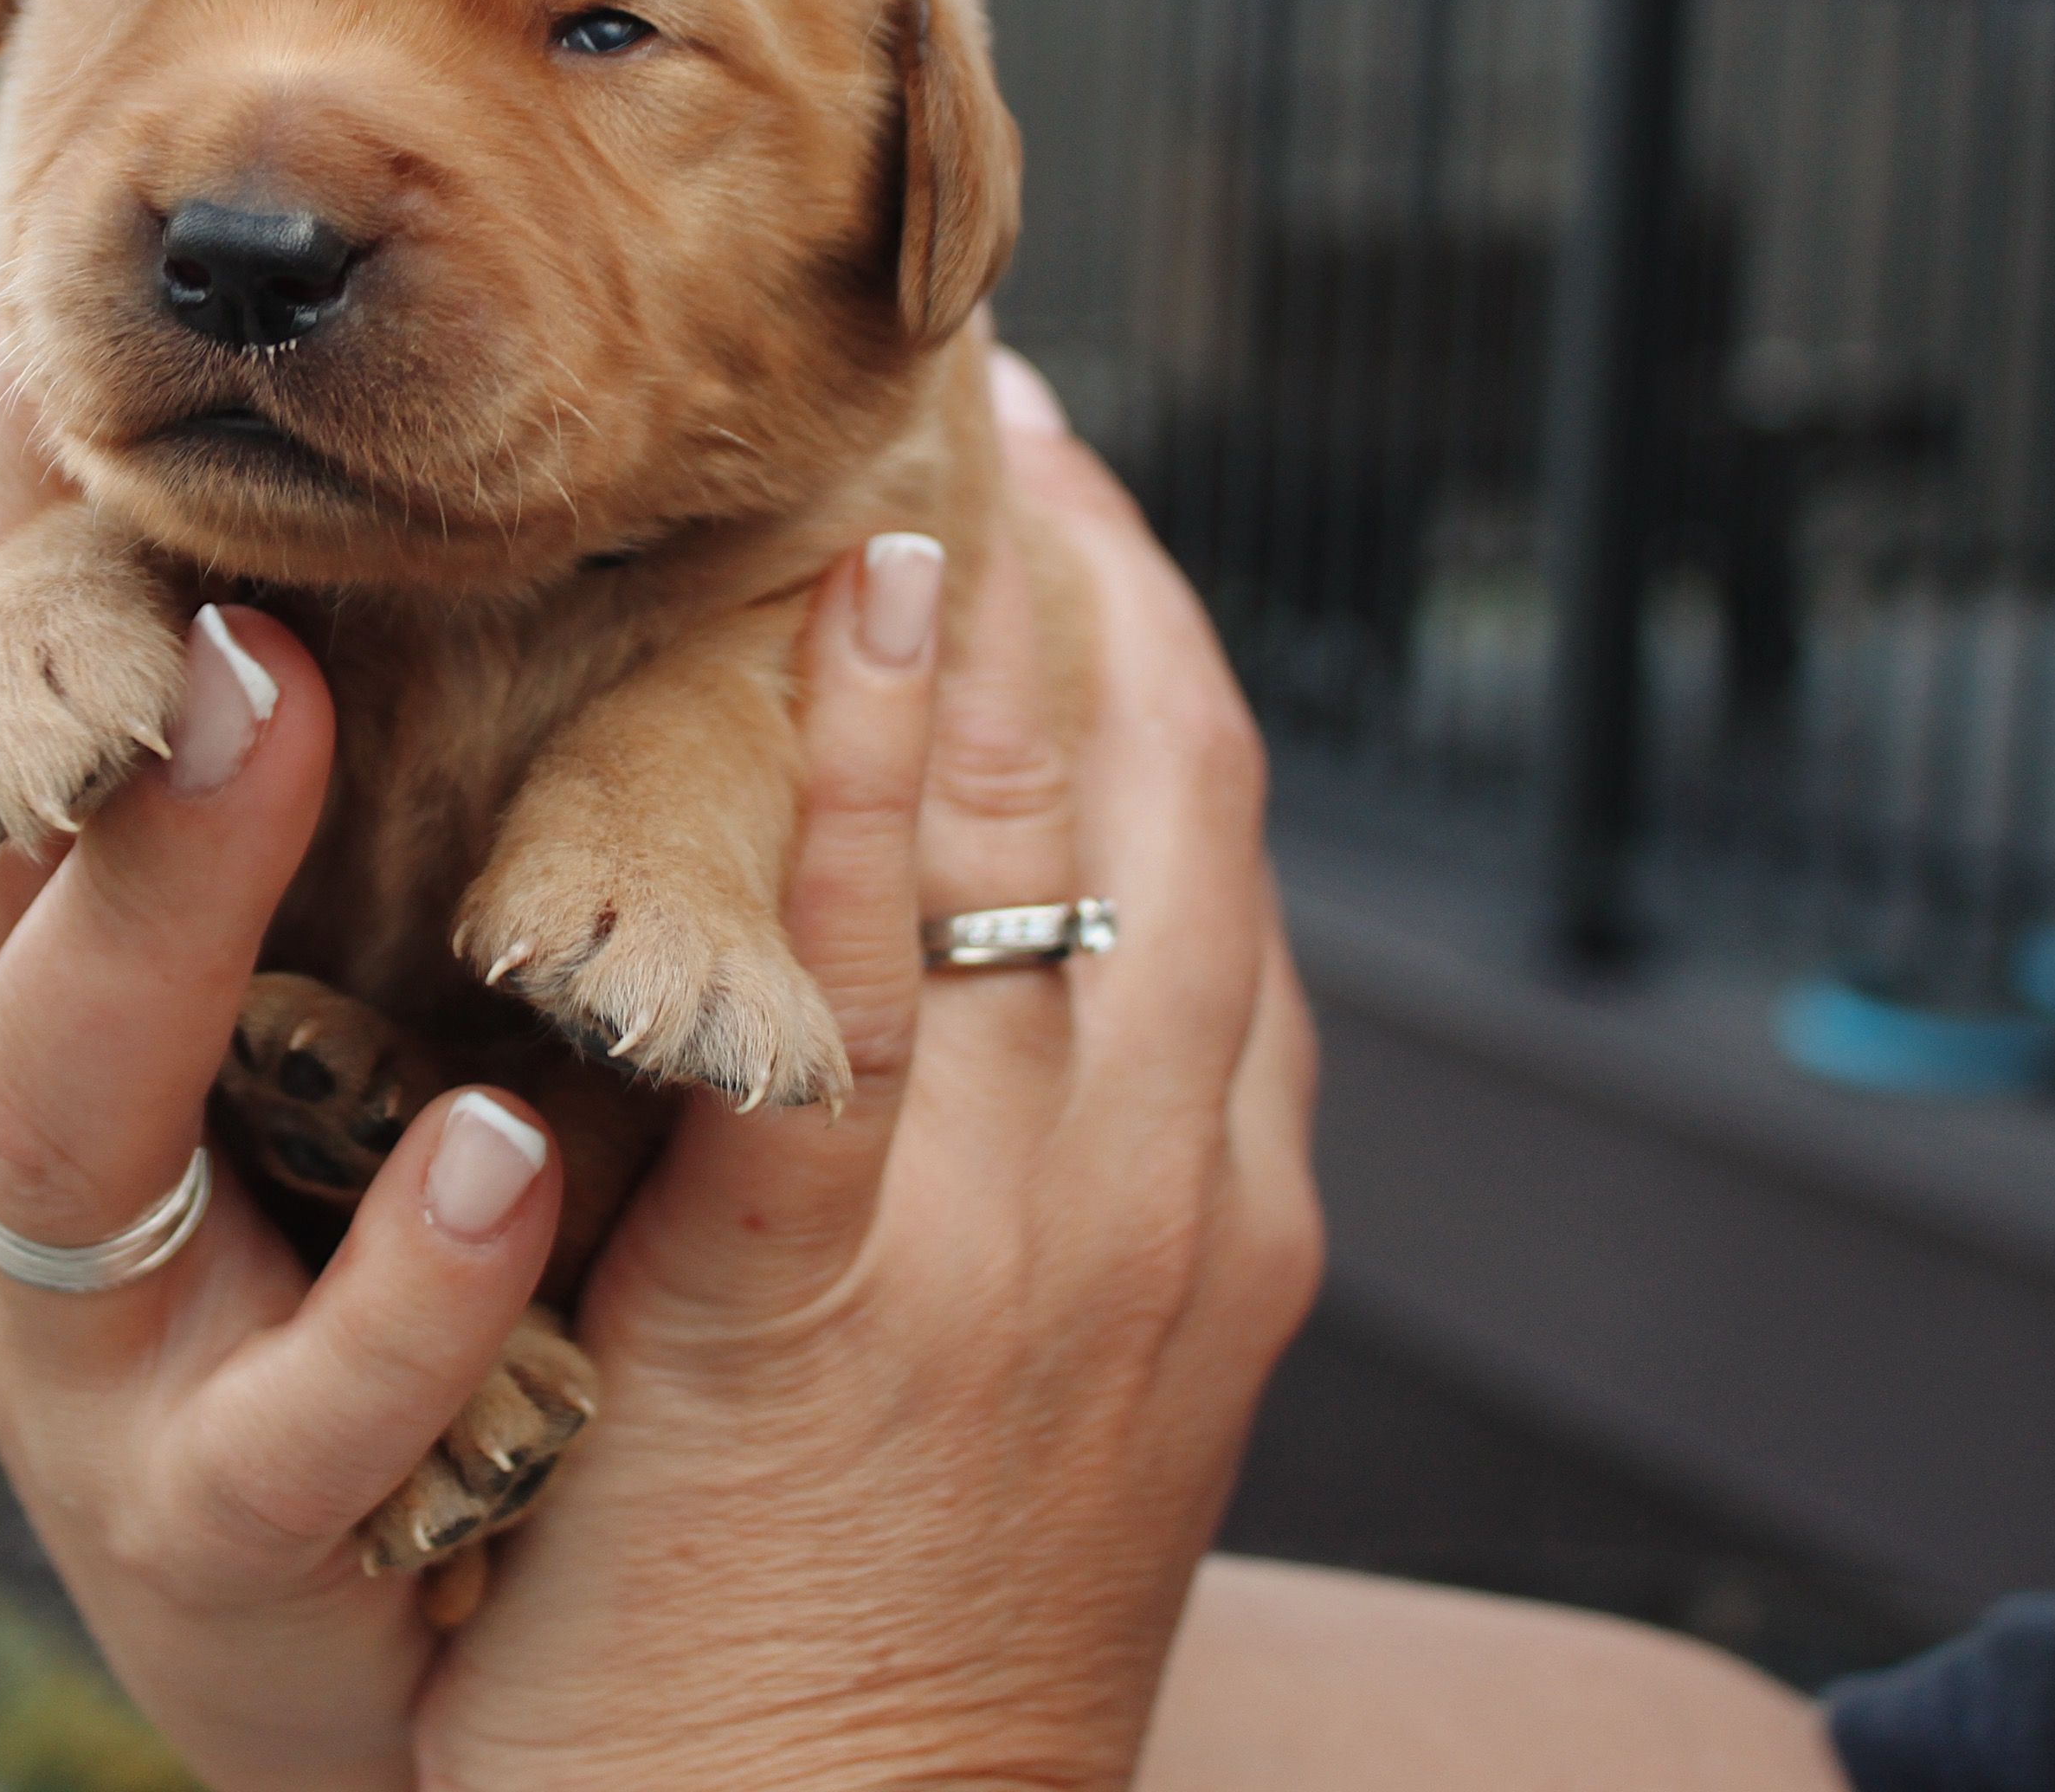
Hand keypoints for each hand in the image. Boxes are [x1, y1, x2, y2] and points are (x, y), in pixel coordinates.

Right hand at [0, 242, 555, 1788]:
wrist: (371, 1634)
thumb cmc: (305, 1214)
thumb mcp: (243, 955)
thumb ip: (226, 703)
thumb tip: (238, 363)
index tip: (48, 246)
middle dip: (30, 640)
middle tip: (141, 434)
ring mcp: (75, 1336)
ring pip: (57, 1104)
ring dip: (156, 892)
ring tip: (269, 697)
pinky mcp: (207, 1533)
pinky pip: (282, 1417)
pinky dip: (391, 1284)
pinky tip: (499, 1153)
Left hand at [409, 363, 1320, 1791]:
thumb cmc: (911, 1657)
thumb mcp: (1050, 1401)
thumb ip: (1044, 1191)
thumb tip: (974, 988)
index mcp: (1222, 1213)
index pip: (1217, 867)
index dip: (1165, 660)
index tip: (1085, 513)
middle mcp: (1163, 1195)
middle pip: (1171, 808)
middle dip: (1108, 578)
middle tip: (1014, 398)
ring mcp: (1019, 1240)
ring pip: (1049, 845)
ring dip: (1001, 612)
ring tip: (928, 429)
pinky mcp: (832, 1287)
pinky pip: (862, 970)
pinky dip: (862, 763)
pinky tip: (854, 600)